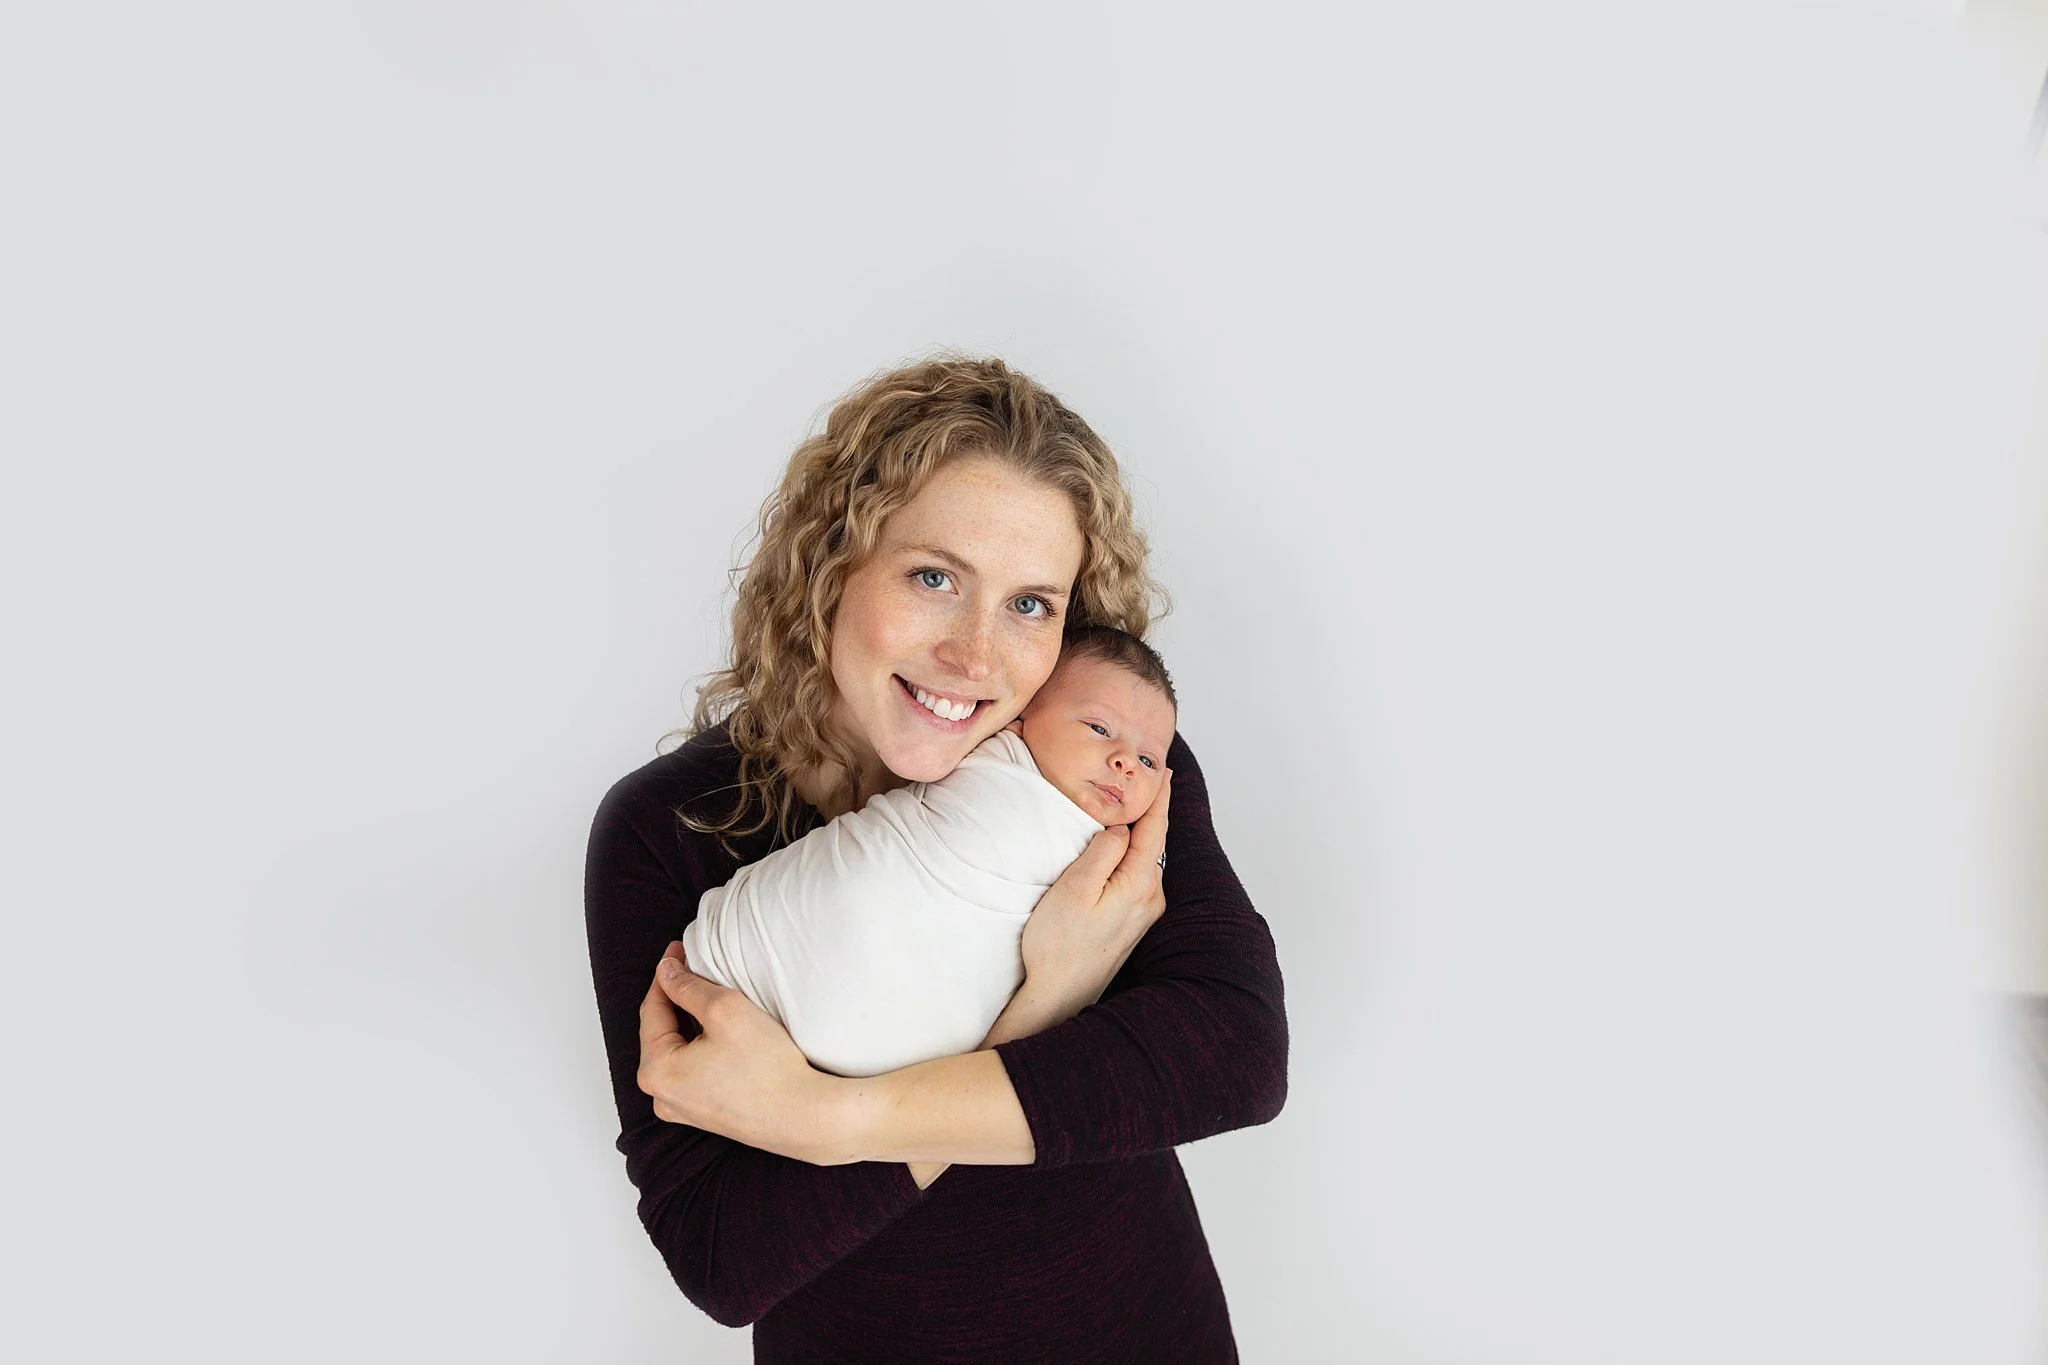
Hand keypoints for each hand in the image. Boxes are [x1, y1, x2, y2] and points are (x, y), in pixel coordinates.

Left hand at [636, 941, 848, 1164]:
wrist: (802, 1116)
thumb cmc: (766, 1067)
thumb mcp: (724, 1009)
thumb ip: (688, 986)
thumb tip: (666, 972)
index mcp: (655, 1071)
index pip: (652, 1009)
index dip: (666, 975)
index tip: (680, 951)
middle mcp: (661, 1096)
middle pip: (661, 1033)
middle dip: (677, 999)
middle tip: (694, 968)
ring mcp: (683, 1110)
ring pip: (678, 1053)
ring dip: (690, 1023)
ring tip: (710, 998)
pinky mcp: (705, 1115)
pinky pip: (692, 1072)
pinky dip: (700, 1048)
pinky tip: (721, 1034)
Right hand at [1016, 769, 1171, 1025]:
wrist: (1057, 997)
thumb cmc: (1058, 944)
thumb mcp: (1075, 888)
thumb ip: (1103, 852)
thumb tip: (1123, 829)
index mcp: (1140, 884)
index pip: (1155, 828)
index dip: (1159, 796)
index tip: (1164, 770)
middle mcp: (1151, 899)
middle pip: (1153, 843)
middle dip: (1149, 812)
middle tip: (1145, 779)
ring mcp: (1143, 914)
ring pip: (1145, 862)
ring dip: (1139, 836)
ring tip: (1130, 810)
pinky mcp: (1131, 925)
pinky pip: (1137, 879)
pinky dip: (1132, 858)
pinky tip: (1119, 852)